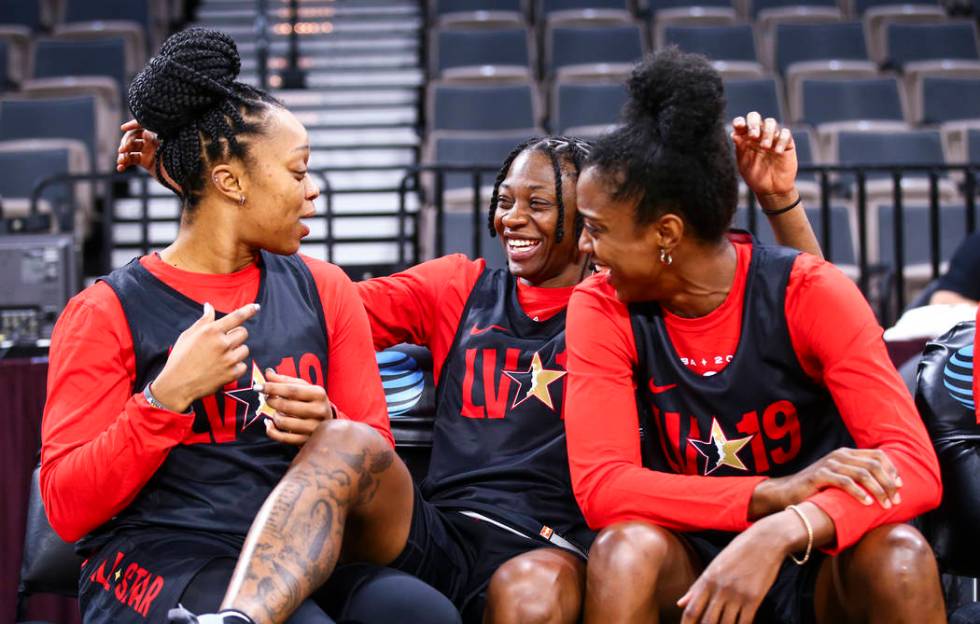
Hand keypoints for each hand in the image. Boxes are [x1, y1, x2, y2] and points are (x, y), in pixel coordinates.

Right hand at [116, 120, 181, 191]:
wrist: (187, 180)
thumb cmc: (185, 162)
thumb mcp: (177, 148)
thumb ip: (162, 139)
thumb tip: (145, 132)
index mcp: (160, 134)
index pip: (143, 125)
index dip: (132, 124)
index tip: (123, 128)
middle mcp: (153, 141)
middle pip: (133, 136)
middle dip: (126, 142)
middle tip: (123, 150)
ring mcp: (148, 151)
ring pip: (130, 149)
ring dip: (123, 154)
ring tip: (121, 161)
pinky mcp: (145, 161)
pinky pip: (131, 160)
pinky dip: (124, 163)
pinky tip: (120, 168)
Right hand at [150, 302, 258, 411]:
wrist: (177, 384)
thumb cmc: (180, 358)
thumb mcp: (188, 335)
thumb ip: (204, 320)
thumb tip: (209, 306)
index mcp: (211, 331)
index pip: (236, 317)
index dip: (248, 310)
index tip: (256, 307)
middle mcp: (222, 343)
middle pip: (243, 332)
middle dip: (236, 335)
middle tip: (223, 342)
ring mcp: (228, 359)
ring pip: (245, 349)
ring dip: (237, 351)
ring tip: (221, 357)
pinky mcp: (232, 374)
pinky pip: (243, 366)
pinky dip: (236, 367)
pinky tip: (223, 368)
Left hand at [259, 369, 333, 445]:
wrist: (328, 421)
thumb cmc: (312, 401)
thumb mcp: (303, 387)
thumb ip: (285, 380)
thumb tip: (268, 372)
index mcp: (319, 394)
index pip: (291, 390)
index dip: (272, 388)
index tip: (258, 387)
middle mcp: (319, 410)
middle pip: (286, 406)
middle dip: (271, 401)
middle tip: (267, 399)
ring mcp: (314, 427)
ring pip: (283, 422)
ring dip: (274, 416)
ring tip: (276, 411)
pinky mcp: (307, 441)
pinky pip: (283, 438)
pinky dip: (271, 430)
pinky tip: (270, 424)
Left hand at [678, 514, 790, 623]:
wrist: (765, 540)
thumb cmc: (738, 552)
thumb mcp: (714, 565)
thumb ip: (697, 586)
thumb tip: (680, 603)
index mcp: (707, 579)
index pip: (691, 610)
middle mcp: (720, 588)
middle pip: (707, 621)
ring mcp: (737, 594)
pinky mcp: (755, 598)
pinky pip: (745, 622)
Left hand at [731, 112, 797, 208]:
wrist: (771, 189)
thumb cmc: (755, 176)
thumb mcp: (744, 164)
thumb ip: (740, 149)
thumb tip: (734, 134)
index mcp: (745, 139)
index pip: (741, 124)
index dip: (739, 122)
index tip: (738, 126)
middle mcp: (758, 135)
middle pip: (756, 117)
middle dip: (753, 123)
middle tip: (753, 136)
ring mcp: (773, 138)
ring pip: (771, 122)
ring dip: (767, 132)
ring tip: (765, 147)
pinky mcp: (786, 143)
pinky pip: (785, 134)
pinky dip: (781, 140)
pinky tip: (777, 152)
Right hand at [750, 447, 902, 518]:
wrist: (787, 493)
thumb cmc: (818, 490)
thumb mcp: (841, 479)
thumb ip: (858, 478)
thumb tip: (888, 489)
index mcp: (847, 454)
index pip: (878, 455)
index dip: (892, 470)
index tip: (900, 487)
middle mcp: (839, 456)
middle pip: (874, 465)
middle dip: (889, 483)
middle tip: (896, 500)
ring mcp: (829, 464)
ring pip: (862, 473)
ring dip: (878, 490)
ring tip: (885, 504)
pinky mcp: (819, 475)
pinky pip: (845, 482)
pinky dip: (859, 492)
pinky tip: (867, 503)